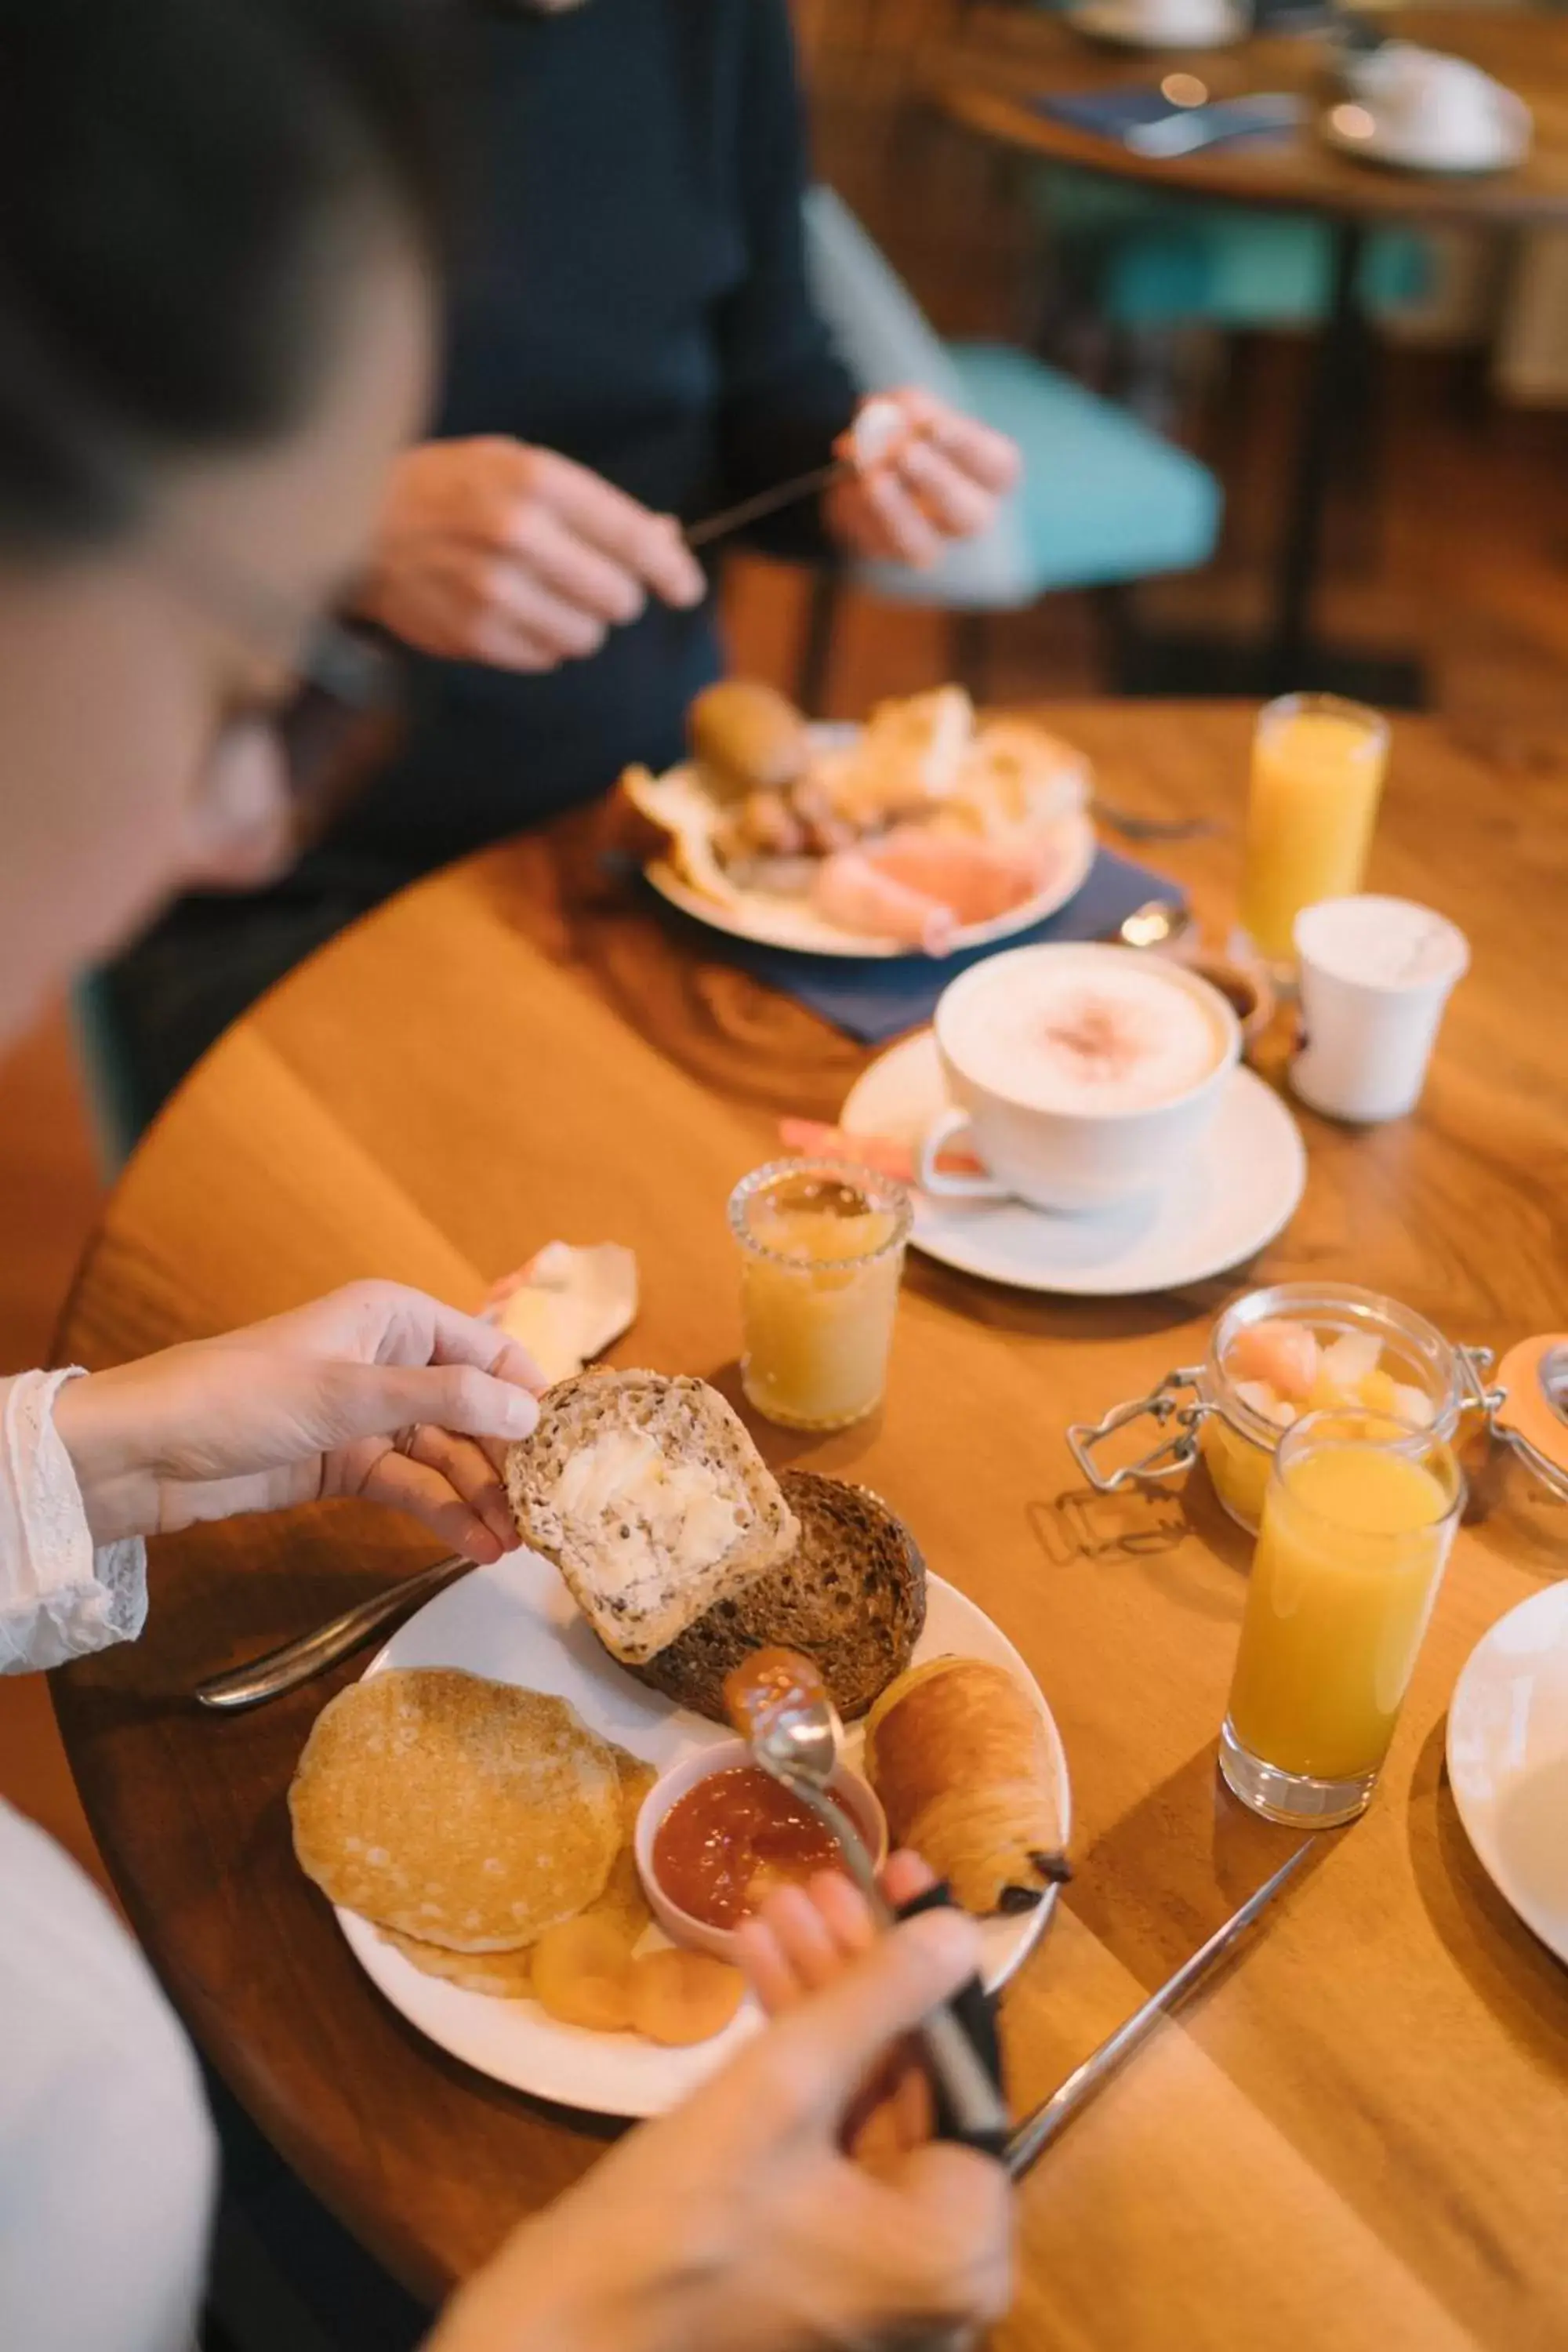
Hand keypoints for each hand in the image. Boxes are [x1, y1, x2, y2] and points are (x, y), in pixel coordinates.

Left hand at [52, 1281, 543, 1558]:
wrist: (144, 1453)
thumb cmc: (238, 1397)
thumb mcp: (348, 1393)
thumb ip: (442, 1400)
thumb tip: (529, 1411)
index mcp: (392, 1316)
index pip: (486, 1350)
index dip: (528, 1395)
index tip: (566, 1447)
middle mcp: (388, 1360)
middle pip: (472, 1409)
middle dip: (507, 1459)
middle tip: (545, 1511)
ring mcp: (367, 1416)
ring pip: (445, 1456)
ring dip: (479, 1498)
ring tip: (513, 1545)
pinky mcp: (346, 1465)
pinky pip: (411, 1488)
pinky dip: (442, 1516)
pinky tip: (473, 1548)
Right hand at [359, 437, 706, 670]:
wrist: (352, 520)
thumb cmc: (447, 488)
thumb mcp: (516, 466)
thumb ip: (590, 505)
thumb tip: (664, 541)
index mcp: (536, 481)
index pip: (633, 539)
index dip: (672, 570)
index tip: (685, 587)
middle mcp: (517, 535)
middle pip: (618, 599)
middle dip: (615, 596)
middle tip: (589, 582)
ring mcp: (493, 591)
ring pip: (586, 637)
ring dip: (577, 623)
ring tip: (539, 594)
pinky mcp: (474, 636)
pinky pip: (545, 658)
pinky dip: (539, 642)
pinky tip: (508, 612)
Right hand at [427, 1907, 1012, 2351]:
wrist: (560, 2334)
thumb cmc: (675, 2223)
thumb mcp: (780, 2088)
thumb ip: (878, 1999)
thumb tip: (960, 1928)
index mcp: (958, 2248)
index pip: (965, 2069)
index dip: (925, 1962)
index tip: (900, 1875)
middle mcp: (943, 2275)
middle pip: (915, 2083)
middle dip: (856, 1975)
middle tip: (813, 1885)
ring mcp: (882, 2275)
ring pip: (869, 2103)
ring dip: (820, 2004)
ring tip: (771, 1911)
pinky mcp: (826, 2264)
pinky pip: (834, 2144)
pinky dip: (799, 2066)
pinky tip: (757, 1975)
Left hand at [824, 388, 1020, 570]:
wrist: (864, 471)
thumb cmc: (903, 431)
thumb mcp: (904, 408)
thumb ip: (901, 406)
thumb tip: (886, 414)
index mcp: (991, 475)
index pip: (998, 468)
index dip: (967, 447)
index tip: (933, 425)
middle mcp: (969, 516)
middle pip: (970, 517)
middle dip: (937, 484)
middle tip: (905, 453)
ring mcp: (932, 542)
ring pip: (921, 545)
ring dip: (896, 509)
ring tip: (873, 475)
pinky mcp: (889, 554)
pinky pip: (877, 542)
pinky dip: (859, 510)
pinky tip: (850, 484)